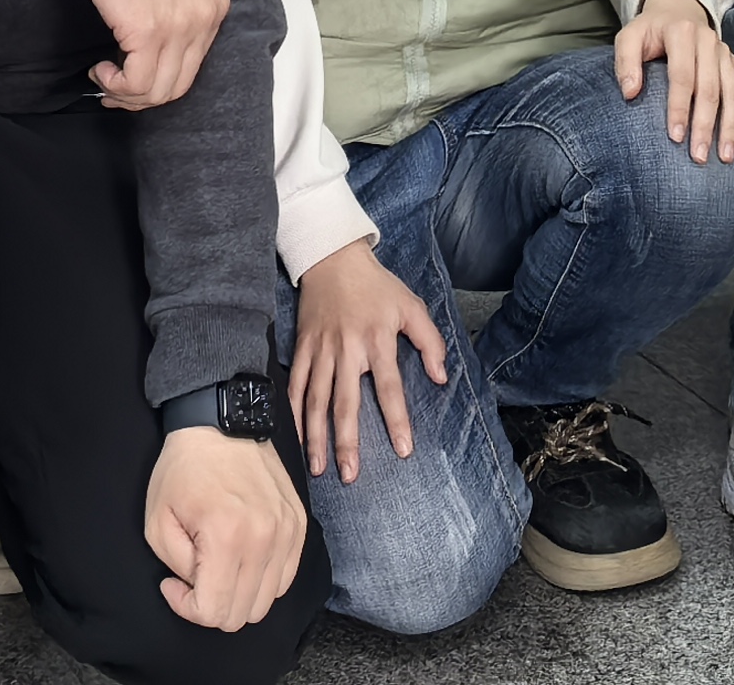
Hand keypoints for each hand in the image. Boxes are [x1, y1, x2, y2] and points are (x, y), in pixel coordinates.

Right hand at [82, 0, 231, 110]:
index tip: (134, 79)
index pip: (194, 64)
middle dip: (144, 96)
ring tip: (105, 79)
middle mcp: (205, 16)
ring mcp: (180, 25)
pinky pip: (137, 83)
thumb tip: (162, 51)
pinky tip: (101, 71)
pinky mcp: (149, 31)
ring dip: (127, 94)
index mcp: (215, 3)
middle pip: (178, 84)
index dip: (161, 81)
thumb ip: (181, 6)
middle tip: (115, 89)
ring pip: (158, 90)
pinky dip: (116, 86)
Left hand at [147, 422, 307, 631]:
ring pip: (267, 601)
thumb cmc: (183, 469)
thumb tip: (196, 589)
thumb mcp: (157, 521)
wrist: (219, 423)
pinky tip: (241, 557)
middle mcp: (266, 538)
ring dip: (239, 594)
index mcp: (228, 536)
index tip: (174, 584)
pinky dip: (262, 580)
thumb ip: (178, 567)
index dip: (188, 607)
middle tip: (195, 576)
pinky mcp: (299, 524)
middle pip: (243, 614)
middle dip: (213, 606)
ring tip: (218, 565)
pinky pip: (285, 578)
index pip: (215, 612)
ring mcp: (288, 531)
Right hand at [289, 240, 447, 481]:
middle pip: (346, 402)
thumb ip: (430, 341)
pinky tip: (294, 438)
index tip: (402, 450)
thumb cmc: (376, 286)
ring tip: (319, 467)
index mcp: (377, 339)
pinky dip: (293, 413)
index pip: (390, 387)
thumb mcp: (411, 305)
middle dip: (347, 442)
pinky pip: (295, 385)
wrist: (332, 257)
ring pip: (316, 400)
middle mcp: (347, 349)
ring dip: (316, 436)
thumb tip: (440, 377)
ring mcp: (321, 350)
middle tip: (350, 475)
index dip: (397, 419)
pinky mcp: (302, 347)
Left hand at [613, 0, 733, 161]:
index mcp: (682, 33)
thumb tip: (630, 93)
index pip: (682, 75)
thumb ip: (626, 62)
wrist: (677, 11)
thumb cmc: (649, 32)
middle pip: (711, 88)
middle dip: (706, 125)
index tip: (676, 138)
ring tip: (726, 157)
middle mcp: (709, 41)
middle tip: (700, 157)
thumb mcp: (629, 37)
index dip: (679, 107)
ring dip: (732, 127)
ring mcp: (725, 53)